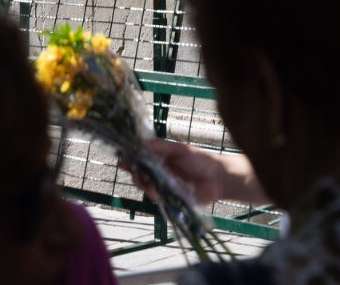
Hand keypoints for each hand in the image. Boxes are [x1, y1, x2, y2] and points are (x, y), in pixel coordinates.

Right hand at [137, 140, 263, 205]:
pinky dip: (151, 191)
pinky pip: (155, 196)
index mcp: (162, 157)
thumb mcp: (180, 149)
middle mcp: (160, 171)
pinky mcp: (169, 198)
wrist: (218, 179)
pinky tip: (150, 186)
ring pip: (145, 184)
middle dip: (132, 169)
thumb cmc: (201, 159)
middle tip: (127, 165)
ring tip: (139, 175)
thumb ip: (161, 146)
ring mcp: (164, 185)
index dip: (131, 156)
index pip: (142, 156)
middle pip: (140, 171)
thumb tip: (141, 141)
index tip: (120, 154)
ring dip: (140, 180)